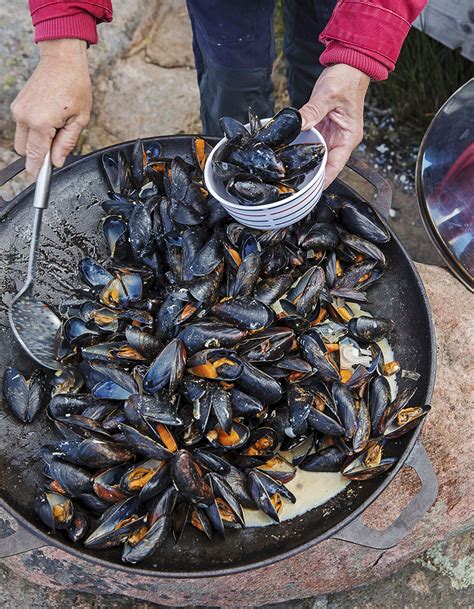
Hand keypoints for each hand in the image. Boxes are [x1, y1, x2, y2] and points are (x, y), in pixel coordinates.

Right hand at [10, 39, 91, 177]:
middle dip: (39, 154)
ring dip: (37, 141)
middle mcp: (25, 117)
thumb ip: (67, 143)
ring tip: (56, 127)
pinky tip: (50, 118)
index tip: (38, 180)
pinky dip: (34, 130)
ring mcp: (18, 110)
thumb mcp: (79, 120)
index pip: (35, 155)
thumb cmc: (75, 86)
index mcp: (41, 123)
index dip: (37, 170)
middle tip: (57, 145)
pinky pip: (22, 127)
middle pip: (24, 151)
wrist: (62, 60)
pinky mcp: (17, 105)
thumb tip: (56, 161)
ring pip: (22, 140)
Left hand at [299, 64, 369, 187]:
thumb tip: (298, 123)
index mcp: (349, 137)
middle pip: (325, 164)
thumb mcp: (328, 95)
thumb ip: (312, 111)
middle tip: (292, 184)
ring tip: (288, 174)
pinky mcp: (322, 129)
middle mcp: (341, 140)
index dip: (324, 180)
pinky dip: (301, 148)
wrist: (348, 65)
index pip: (336, 166)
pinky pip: (311, 143)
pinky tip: (288, 155)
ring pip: (316, 155)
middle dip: (311, 174)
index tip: (311, 191)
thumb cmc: (346, 79)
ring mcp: (331, 135)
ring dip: (304, 163)